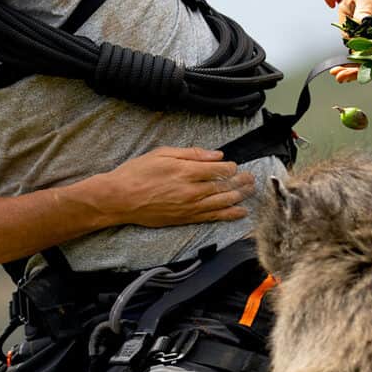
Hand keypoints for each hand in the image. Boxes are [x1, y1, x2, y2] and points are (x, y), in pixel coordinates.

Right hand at [95, 147, 255, 226]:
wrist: (119, 199)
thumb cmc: (137, 173)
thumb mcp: (162, 153)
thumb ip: (192, 153)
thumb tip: (216, 155)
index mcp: (186, 170)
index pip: (219, 169)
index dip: (230, 167)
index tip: (234, 166)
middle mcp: (192, 190)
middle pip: (224, 186)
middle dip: (241, 182)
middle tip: (251, 179)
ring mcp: (189, 207)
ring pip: (222, 202)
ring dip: (239, 197)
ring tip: (250, 192)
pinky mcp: (185, 219)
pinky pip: (212, 217)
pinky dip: (228, 215)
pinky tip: (240, 212)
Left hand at [333, 0, 371, 82]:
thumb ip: (366, 10)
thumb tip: (364, 22)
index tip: (362, 66)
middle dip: (360, 70)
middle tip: (343, 76)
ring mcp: (370, 39)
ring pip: (364, 60)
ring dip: (351, 70)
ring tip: (338, 75)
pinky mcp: (359, 40)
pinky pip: (354, 55)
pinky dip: (346, 65)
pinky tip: (338, 70)